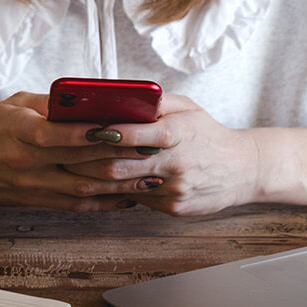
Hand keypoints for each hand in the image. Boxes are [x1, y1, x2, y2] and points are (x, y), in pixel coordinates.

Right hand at [0, 92, 151, 211]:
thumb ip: (52, 104)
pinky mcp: (37, 203)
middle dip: (122, 156)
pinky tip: (129, 196)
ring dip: (121, 184)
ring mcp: (33, 187)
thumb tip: (94, 100)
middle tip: (155, 148)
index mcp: (20, 132)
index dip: (96, 133)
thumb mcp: (15, 105)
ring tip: (152, 175)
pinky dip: (105, 202)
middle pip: (81, 162)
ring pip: (85, 189)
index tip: (127, 126)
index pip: (62, 133)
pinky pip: (77, 206)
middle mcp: (27, 163)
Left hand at [61, 94, 270, 215]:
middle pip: (122, 166)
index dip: (110, 133)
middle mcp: (178, 164)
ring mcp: (176, 190)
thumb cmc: (208, 134)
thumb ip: (156, 103)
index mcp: (181, 133)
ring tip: (70, 168)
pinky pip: (137, 200)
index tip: (86, 128)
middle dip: (88, 160)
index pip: (140, 134)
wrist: (244, 170)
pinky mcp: (174, 209)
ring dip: (93, 179)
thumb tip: (118, 97)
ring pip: (124, 187)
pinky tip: (97, 184)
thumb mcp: (189, 109)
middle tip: (62, 153)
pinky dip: (115, 191)